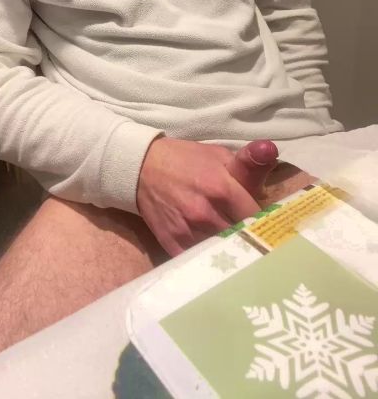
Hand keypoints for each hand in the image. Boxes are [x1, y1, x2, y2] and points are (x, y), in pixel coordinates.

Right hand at [137, 137, 271, 256]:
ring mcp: (188, 231)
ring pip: (222, 253)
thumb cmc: (186, 160)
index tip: (270, 226)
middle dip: (251, 238)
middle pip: (241, 238)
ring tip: (241, 249)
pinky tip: (217, 256)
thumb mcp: (219, 155)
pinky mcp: (173, 244)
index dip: (266, 222)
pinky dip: (210, 259)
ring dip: (232, 251)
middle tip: (258, 240)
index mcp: (222, 187)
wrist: (142, 168)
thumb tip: (270, 151)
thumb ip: (249, 162)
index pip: (257, 217)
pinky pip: (199, 261)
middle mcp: (206, 213)